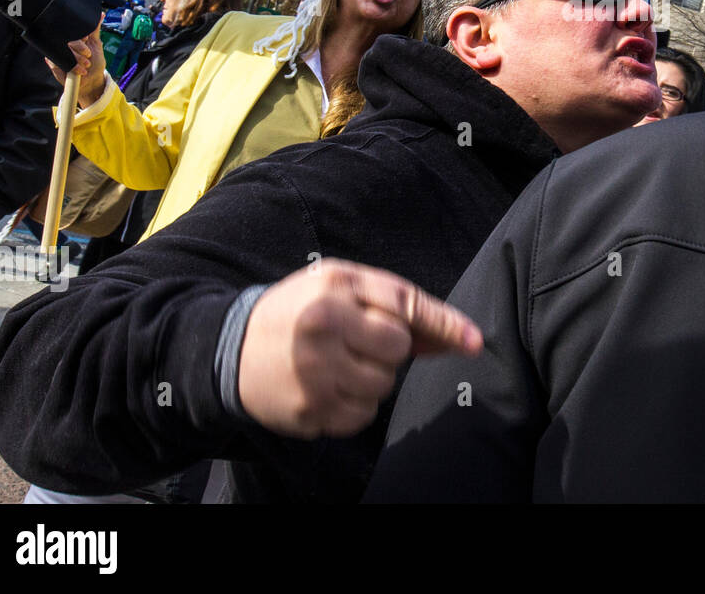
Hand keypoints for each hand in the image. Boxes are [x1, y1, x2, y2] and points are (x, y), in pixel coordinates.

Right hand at [45, 20, 106, 106]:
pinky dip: (70, 67)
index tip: (86, 40)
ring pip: (62, 51)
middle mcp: (65, 45)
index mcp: (74, 39)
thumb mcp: (97, 45)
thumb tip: (100, 14)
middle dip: (79, 48)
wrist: (92, 81)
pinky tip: (79, 72)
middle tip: (88, 56)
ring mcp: (58, 54)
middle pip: (67, 40)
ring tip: (85, 66)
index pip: (72, 31)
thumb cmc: (95, 62)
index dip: (79, 37)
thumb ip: (95, 30)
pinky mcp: (54, 65)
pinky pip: (56, 62)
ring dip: (76, 60)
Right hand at [237, 258, 482, 438]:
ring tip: (338, 362)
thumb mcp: (341, 287)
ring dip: (372, 378)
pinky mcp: (309, 410)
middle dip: (388, 348)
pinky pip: (363, 416)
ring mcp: (314, 373)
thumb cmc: (300, 310)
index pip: (404, 306)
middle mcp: (323, 328)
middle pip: (398, 349)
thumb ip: (398, 306)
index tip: (474, 342)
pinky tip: (328, 387)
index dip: (444, 324)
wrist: (230, 349)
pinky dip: (355, 406)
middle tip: (355, 340)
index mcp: (332, 287)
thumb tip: (460, 339)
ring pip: (384, 386)